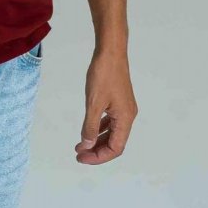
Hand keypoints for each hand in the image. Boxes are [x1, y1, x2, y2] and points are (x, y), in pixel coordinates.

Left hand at [74, 48, 137, 164]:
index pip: (115, 148)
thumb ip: (90, 125)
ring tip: (81, 145)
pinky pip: (110, 120)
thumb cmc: (104, 74)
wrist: (110, 50)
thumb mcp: (94, 102)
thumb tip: (86, 144)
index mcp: (126, 118)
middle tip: (79, 154)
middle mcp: (128, 115)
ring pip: (112, 131)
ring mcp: (124, 107)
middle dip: (97, 150)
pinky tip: (89, 129)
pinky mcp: (118, 99)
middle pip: (114, 142)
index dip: (99, 156)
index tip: (82, 158)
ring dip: (97, 139)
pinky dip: (100, 127)